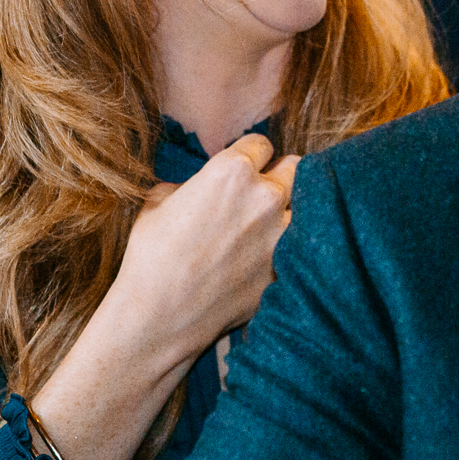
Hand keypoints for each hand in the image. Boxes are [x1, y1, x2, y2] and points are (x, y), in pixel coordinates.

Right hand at [111, 132, 296, 365]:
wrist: (159, 315)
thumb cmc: (151, 257)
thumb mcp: (158, 203)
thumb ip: (190, 183)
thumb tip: (198, 185)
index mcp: (233, 171)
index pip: (262, 144)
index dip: (250, 155)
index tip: (246, 168)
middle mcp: (265, 196)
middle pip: (294, 167)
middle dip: (279, 176)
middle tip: (262, 193)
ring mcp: (281, 234)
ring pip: (306, 204)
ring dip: (290, 210)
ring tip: (271, 223)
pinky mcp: (285, 267)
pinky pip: (299, 245)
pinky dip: (289, 246)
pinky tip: (267, 255)